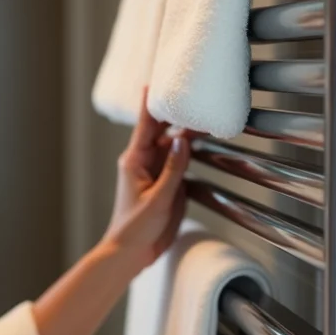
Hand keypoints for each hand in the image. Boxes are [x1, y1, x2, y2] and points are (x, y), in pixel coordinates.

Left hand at [103, 86, 197, 270]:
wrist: (132, 252)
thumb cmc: (134, 228)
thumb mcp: (157, 198)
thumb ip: (172, 170)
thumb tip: (181, 141)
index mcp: (134, 161)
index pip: (144, 125)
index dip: (150, 103)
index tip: (154, 81)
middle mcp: (144, 162)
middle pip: (162, 131)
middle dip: (176, 113)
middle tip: (193, 93)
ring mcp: (156, 172)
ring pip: (173, 145)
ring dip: (187, 130)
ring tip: (203, 111)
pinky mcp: (167, 183)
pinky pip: (179, 161)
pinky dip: (190, 150)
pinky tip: (202, 139)